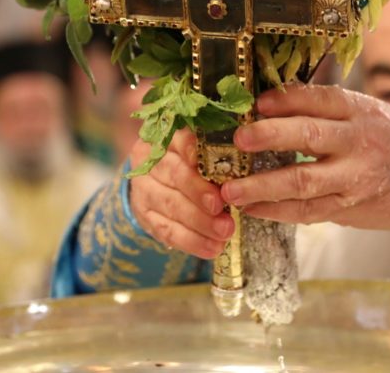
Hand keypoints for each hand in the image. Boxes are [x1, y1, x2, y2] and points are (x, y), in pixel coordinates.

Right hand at [128, 130, 234, 258]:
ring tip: (224, 232)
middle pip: (175, 174)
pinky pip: (167, 231)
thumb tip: (245, 169)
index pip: (179, 140)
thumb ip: (218, 155)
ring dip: (199, 221)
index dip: (193, 150)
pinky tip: (212, 249)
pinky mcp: (145, 217)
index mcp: (168, 139)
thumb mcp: (202, 152)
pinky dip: (191, 242)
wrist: (159, 182)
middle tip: (221, 206)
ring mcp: (144, 190)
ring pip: (171, 205)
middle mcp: (151, 161)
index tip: (210, 163)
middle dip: (199, 192)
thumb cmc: (193, 164)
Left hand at [220, 84, 389, 235]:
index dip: (285, 100)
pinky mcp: (349, 208)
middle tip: (238, 139)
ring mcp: (354, 178)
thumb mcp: (369, 113)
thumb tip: (271, 101)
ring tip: (231, 190)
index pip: (319, 99)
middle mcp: (359, 142)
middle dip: (269, 136)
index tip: (256, 102)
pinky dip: (276, 211)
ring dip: (262, 186)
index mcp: (361, 111)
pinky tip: (252, 208)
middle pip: (309, 136)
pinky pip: (307, 212)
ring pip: (303, 181)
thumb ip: (327, 109)